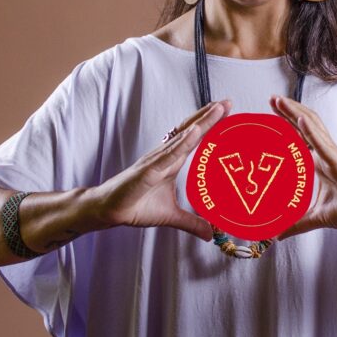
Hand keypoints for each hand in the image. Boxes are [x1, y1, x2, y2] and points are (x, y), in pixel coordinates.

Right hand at [95, 99, 231, 240]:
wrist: (109, 210)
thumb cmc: (136, 206)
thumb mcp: (171, 216)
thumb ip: (191, 222)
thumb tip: (210, 234)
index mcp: (171, 161)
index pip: (194, 138)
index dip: (209, 124)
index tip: (226, 111)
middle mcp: (165, 156)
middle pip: (190, 130)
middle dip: (208, 116)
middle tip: (227, 101)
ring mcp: (156, 161)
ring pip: (182, 138)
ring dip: (200, 123)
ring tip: (216, 110)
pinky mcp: (148, 171)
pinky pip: (168, 155)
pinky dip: (182, 143)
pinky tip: (194, 133)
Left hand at [270, 95, 336, 239]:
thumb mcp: (318, 218)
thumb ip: (298, 224)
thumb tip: (278, 235)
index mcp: (319, 164)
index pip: (299, 138)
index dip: (286, 124)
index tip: (269, 114)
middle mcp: (325, 155)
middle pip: (304, 126)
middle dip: (287, 111)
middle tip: (271, 98)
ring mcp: (332, 156)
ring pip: (312, 127)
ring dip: (295, 112)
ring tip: (280, 100)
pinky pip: (323, 143)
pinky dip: (310, 130)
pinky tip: (299, 118)